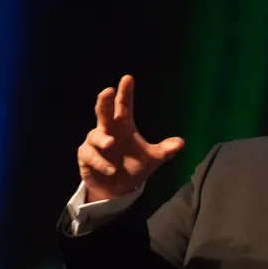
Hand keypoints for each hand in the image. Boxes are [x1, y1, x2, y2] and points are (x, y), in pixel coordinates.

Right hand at [78, 75, 183, 201]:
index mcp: (123, 125)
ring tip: (110, 144)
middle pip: (103, 111)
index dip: (125, 92)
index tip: (128, 78)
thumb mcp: (152, 159)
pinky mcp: (86, 156)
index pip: (124, 105)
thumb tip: (181, 142)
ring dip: (102, 139)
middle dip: (105, 101)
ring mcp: (95, 143)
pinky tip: (111, 170)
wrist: (118, 189)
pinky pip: (90, 155)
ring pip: (95, 135)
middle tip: (107, 91)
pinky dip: (100, 162)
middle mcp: (108, 130)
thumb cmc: (133, 168)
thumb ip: (165, 151)